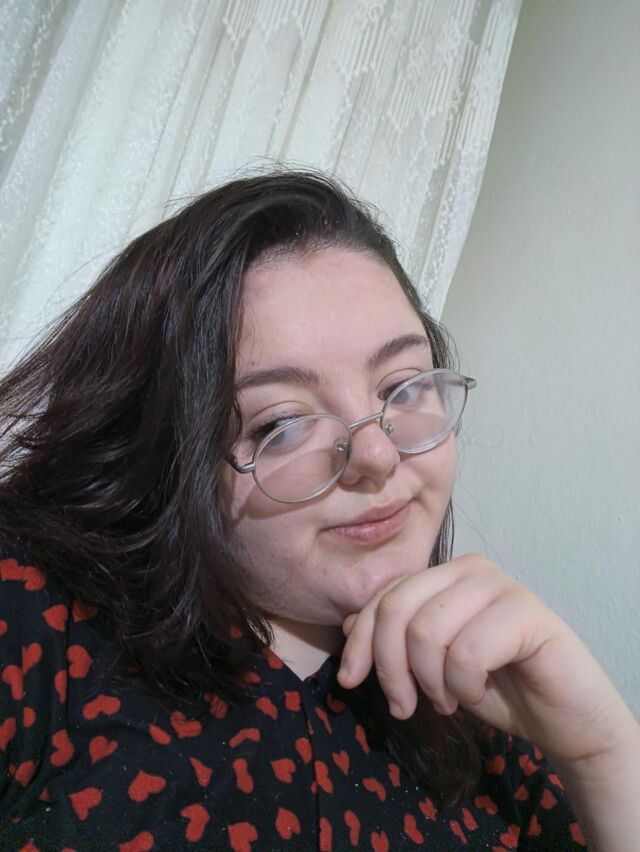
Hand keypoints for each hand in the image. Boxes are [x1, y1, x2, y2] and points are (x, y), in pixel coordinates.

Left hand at [336, 553, 637, 771]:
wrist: (562, 718)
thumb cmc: (494, 686)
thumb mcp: (430, 665)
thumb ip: (394, 638)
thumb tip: (346, 622)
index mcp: (443, 574)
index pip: (382, 597)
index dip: (359, 641)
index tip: (350, 682)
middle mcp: (469, 568)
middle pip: (397, 609)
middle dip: (391, 667)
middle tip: (406, 705)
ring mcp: (500, 585)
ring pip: (427, 631)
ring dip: (431, 682)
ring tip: (450, 699)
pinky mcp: (526, 611)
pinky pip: (467, 652)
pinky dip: (464, 686)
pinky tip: (479, 692)